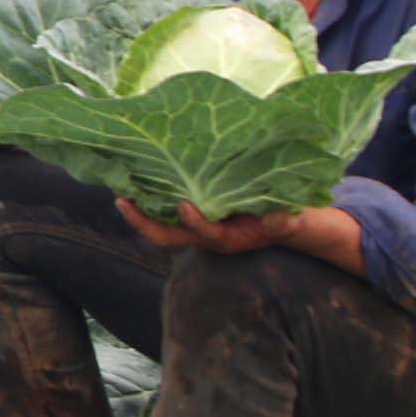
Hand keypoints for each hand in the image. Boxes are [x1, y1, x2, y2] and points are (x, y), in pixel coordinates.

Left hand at [118, 199, 316, 256]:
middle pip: (168, 236)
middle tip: (121, 198)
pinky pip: (166, 212)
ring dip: (140, 210)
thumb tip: (281, 220)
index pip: (207, 235)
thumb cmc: (294, 222)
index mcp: (230, 240)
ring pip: (161, 225)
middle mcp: (209, 237)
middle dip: (142, 221)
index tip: (184, 204)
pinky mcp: (198, 215)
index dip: (195, 223)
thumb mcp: (295, 221)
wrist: (293, 226)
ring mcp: (200, 227)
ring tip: (120, 186)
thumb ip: (287, 223)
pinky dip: (151, 198)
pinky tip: (139, 177)